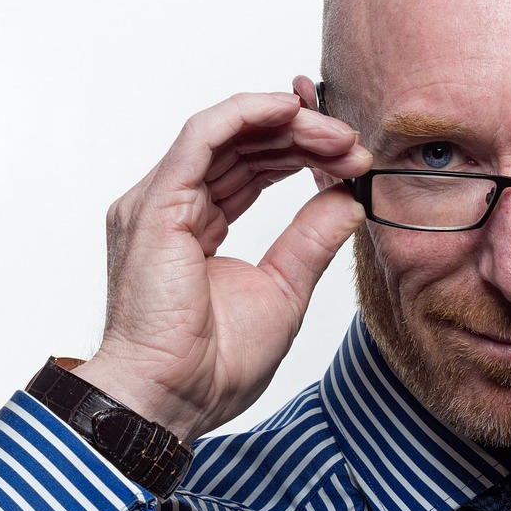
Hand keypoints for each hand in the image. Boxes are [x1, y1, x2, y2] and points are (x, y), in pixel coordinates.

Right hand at [73, 78, 371, 442]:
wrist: (174, 400)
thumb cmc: (214, 364)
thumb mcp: (285, 289)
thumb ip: (312, 238)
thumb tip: (348, 197)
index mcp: (196, 225)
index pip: (251, 168)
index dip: (302, 154)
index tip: (352, 160)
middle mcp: (172, 205)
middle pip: (242, 146)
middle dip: (304, 137)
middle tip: (353, 145)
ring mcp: (159, 201)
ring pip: (227, 133)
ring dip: (288, 125)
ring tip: (338, 136)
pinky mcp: (156, 203)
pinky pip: (201, 136)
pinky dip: (247, 114)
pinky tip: (289, 110)